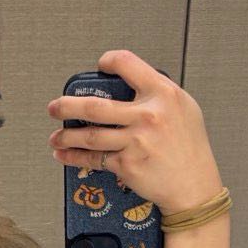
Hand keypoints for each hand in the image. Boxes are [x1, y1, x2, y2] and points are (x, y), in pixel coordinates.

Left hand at [47, 47, 221, 214]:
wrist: (194, 185)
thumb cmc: (190, 147)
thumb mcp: (184, 107)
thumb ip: (158, 93)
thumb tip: (131, 83)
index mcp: (163, 93)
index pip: (128, 64)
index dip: (109, 61)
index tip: (99, 66)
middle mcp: (148, 115)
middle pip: (96, 105)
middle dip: (68, 105)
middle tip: (54, 107)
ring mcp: (136, 141)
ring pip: (90, 135)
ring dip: (66, 135)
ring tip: (55, 136)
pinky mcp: (127, 165)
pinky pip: (94, 159)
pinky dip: (75, 156)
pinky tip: (64, 154)